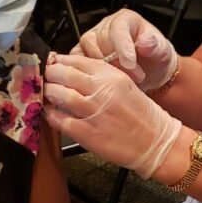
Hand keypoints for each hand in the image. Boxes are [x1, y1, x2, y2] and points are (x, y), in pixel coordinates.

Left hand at [44, 54, 181, 178]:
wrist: (155, 141)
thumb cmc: (142, 115)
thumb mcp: (125, 85)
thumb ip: (100, 77)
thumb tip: (72, 71)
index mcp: (111, 76)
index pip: (77, 60)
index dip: (59, 61)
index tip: (53, 63)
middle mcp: (102, 91)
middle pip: (64, 74)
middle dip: (50, 75)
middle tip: (45, 78)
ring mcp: (93, 112)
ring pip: (59, 95)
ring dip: (49, 93)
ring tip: (48, 94)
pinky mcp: (87, 133)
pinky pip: (60, 120)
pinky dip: (51, 115)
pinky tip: (51, 113)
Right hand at [73, 10, 177, 92]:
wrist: (149, 71)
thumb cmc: (154, 58)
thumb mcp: (162, 51)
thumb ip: (156, 45)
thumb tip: (146, 42)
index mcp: (124, 20)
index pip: (117, 29)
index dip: (122, 47)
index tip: (131, 64)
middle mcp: (104, 28)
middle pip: (99, 43)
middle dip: (116, 64)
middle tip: (134, 77)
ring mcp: (91, 41)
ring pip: (84, 52)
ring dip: (101, 70)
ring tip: (121, 80)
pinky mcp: (82, 55)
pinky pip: (76, 62)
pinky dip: (86, 73)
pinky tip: (102, 83)